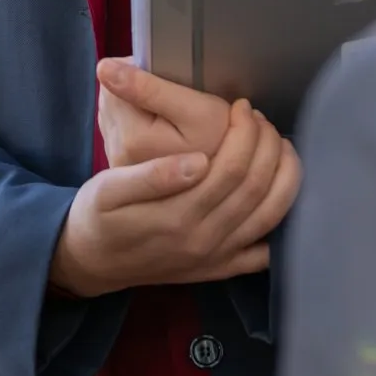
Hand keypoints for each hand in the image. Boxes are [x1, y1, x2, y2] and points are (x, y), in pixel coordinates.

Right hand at [49, 98, 302, 296]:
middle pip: (256, 186)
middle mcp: (204, 240)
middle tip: (260, 118)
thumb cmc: (98, 216)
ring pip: (271, 215)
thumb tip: (197, 161)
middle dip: (267, 144)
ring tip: (279, 144)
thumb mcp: (108, 189)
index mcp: (178, 216)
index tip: (240, 106)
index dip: (244, 132)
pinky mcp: (220, 269)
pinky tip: (279, 193)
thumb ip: (151, 176)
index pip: (231, 168)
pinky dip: (283, 223)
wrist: (91, 262)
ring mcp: (216, 258)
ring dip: (284, 175)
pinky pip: (266, 252)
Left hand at [96, 57, 231, 166]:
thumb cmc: (223, 145)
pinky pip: (124, 128)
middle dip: (136, 90)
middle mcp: (117, 154)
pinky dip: (141, 122)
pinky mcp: (125, 165)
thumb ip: (151, 87)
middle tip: (172, 98)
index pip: (112, 83)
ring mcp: (119, 162)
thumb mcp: (198, 110)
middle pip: (112, 98)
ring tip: (170, 115)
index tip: (168, 81)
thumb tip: (103, 68)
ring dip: (138, 106)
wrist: (232, 183)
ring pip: (117, 112)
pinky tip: (165, 130)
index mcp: (130, 139)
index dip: (138, 72)